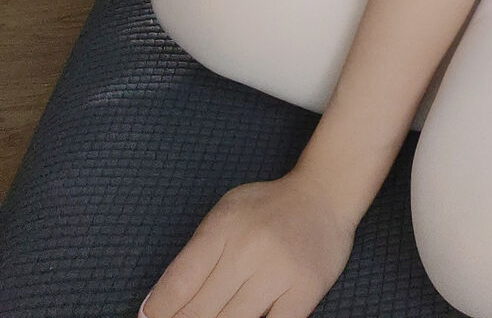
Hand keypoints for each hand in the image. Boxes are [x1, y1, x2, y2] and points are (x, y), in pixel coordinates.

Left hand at [140, 172, 357, 317]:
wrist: (325, 194)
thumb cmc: (268, 208)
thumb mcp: (225, 214)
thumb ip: (195, 255)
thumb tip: (156, 307)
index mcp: (225, 225)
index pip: (179, 282)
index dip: (158, 312)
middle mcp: (250, 247)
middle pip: (200, 310)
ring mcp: (279, 270)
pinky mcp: (305, 289)